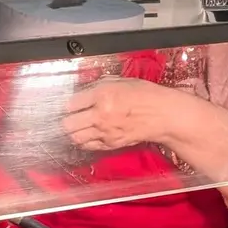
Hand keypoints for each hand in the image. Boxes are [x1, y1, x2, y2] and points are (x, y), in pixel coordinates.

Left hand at [62, 78, 180, 152]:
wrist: (162, 114)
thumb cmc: (144, 95)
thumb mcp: (118, 81)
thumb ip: (96, 87)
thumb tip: (80, 93)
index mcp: (102, 95)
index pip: (71, 103)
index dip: (68, 104)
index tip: (70, 104)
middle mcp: (101, 115)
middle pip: (68, 124)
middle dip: (66, 120)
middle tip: (69, 117)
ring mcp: (105, 132)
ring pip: (76, 137)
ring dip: (73, 132)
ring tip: (77, 127)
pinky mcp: (111, 144)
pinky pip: (88, 146)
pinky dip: (84, 141)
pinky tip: (88, 134)